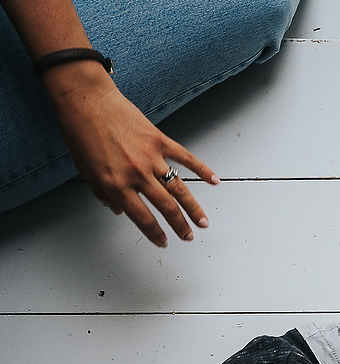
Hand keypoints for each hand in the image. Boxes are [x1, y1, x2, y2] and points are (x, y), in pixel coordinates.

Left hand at [45, 62, 216, 247]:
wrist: (85, 99)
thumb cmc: (79, 131)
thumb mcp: (84, 169)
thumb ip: (102, 192)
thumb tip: (118, 208)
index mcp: (116, 184)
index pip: (142, 217)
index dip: (154, 233)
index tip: (163, 242)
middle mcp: (136, 174)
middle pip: (166, 207)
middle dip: (179, 226)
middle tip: (188, 236)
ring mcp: (151, 157)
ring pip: (179, 189)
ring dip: (193, 208)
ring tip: (203, 222)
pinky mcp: (159, 141)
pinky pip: (185, 158)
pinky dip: (201, 170)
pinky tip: (214, 181)